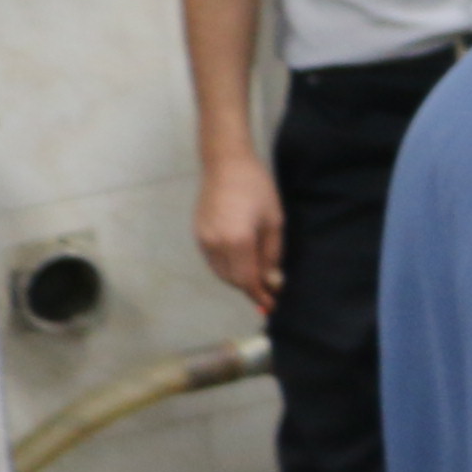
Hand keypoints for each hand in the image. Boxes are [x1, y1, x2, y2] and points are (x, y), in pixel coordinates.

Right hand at [193, 152, 283, 314]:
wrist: (226, 164)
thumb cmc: (257, 188)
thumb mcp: (274, 221)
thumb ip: (272, 254)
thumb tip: (273, 282)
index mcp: (237, 241)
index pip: (248, 280)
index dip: (260, 295)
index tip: (271, 306)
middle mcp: (216, 245)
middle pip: (233, 280)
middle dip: (250, 288)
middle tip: (268, 292)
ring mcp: (203, 241)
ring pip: (221, 273)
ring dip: (238, 280)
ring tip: (257, 278)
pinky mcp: (198, 235)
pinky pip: (214, 261)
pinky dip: (227, 268)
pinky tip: (241, 263)